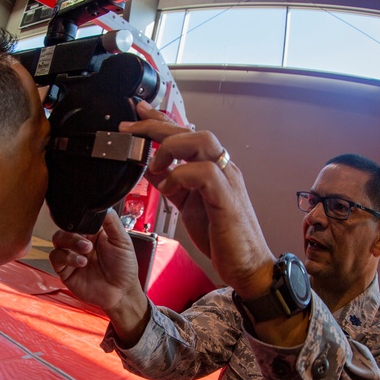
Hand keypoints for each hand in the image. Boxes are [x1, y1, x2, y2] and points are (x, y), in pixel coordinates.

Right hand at [50, 209, 149, 342]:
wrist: (121, 292)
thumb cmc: (124, 268)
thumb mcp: (122, 241)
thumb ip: (112, 222)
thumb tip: (102, 205)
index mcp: (93, 232)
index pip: (79, 218)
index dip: (79, 218)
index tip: (87, 222)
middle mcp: (80, 241)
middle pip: (65, 227)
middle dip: (74, 234)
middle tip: (88, 244)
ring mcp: (71, 255)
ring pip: (57, 240)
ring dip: (70, 244)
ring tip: (86, 253)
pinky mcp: (65, 270)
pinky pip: (56, 257)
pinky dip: (66, 257)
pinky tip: (81, 263)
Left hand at [119, 102, 274, 297]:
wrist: (247, 266)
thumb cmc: (222, 238)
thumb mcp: (187, 206)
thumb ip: (172, 184)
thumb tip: (151, 169)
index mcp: (212, 168)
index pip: (186, 134)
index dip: (160, 120)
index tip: (138, 113)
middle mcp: (222, 168)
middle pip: (191, 131)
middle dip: (157, 126)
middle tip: (132, 129)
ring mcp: (227, 181)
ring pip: (203, 141)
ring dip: (172, 148)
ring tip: (154, 165)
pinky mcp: (227, 199)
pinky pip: (205, 173)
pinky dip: (182, 176)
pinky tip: (170, 188)